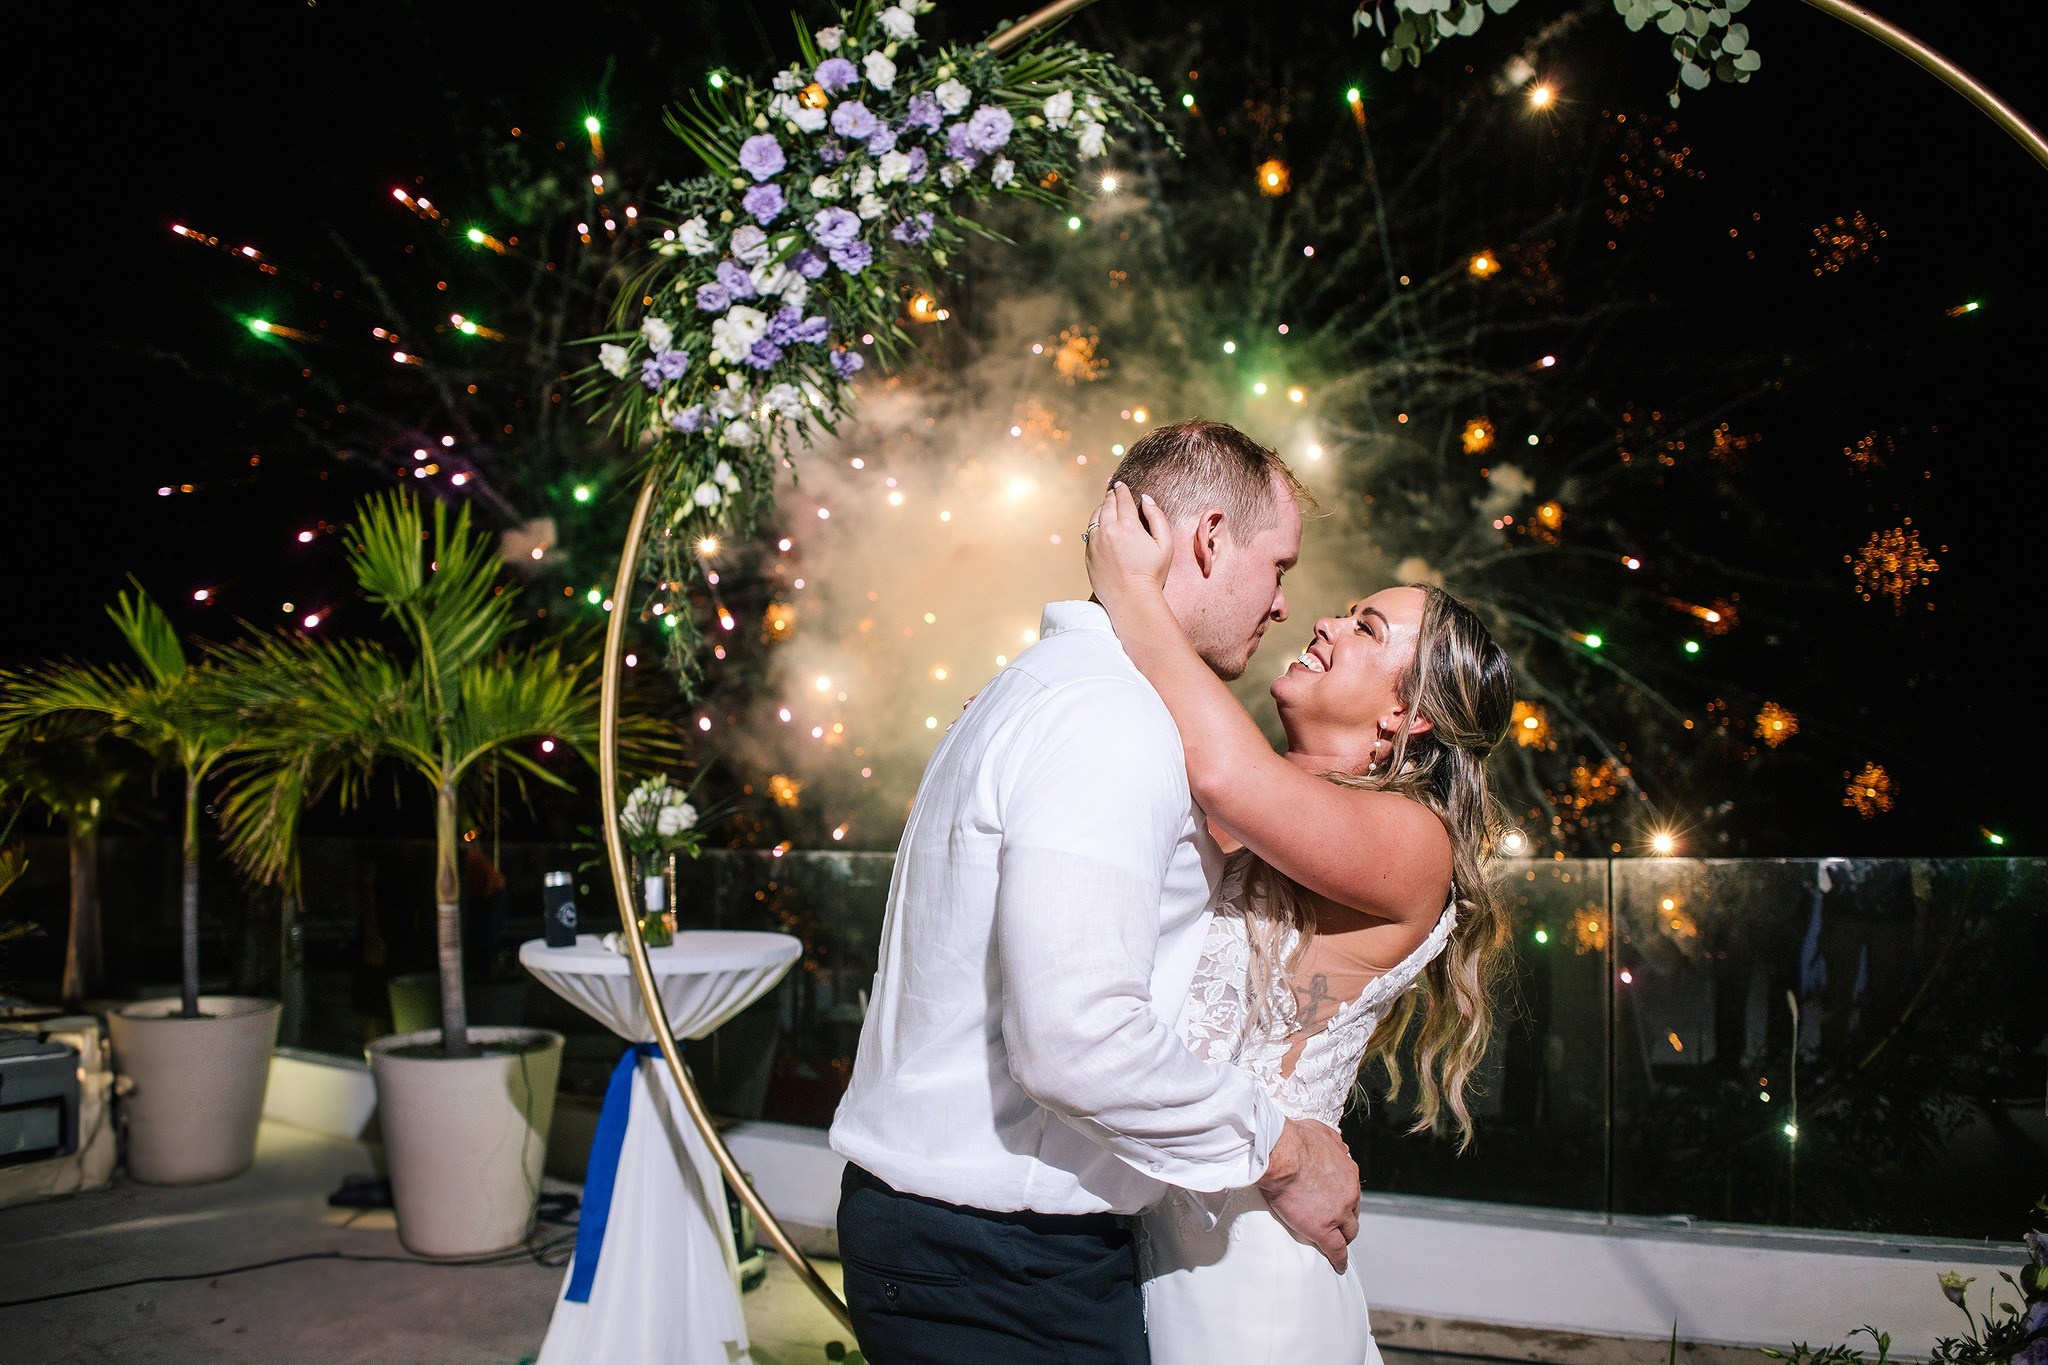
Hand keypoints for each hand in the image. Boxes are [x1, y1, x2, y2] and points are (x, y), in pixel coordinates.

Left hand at [1084, 482, 1171, 618]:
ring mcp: (1095, 543)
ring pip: (1095, 517)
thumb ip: (1157, 517)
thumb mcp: (1164, 544)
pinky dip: (1095, 525)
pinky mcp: (1088, 554)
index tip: (1121, 485)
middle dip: (1111, 496)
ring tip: (1106, 505)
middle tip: (1113, 491)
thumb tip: (1145, 499)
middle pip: (1107, 505)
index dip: (1122, 490)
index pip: (1123, 500)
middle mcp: (1108, 530)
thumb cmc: (1152, 573)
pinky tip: (1100, 525)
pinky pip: (1089, 533)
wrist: (1131, 599)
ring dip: (1101, 508)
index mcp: (1128, 526)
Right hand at [1256, 1117, 1360, 1272]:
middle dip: (1347, 1218)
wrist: (1281, 1154)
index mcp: (1348, 1171)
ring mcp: (1338, 1212)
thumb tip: (1342, 1146)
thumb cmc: (1294, 1139)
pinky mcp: (1324, 1229)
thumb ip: (1334, 1142)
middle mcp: (1349, 1193)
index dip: (1344, 1199)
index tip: (1338, 1203)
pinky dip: (1339, 1259)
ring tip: (1337, 1245)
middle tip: (1337, 1224)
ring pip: (1349, 1232)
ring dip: (1344, 1238)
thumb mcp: (1321, 1133)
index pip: (1351, 1191)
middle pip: (1354, 1213)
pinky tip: (1338, 1265)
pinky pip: (1336, 1250)